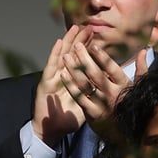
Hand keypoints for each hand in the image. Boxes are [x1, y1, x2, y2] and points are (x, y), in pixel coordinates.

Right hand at [32, 25, 92, 146]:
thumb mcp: (89, 107)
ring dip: (68, 42)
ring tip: (75, 28)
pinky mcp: (45, 84)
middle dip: (82, 41)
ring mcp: (54, 78)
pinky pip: (50, 67)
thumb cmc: (69, 120)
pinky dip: (54, 54)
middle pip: (74, 56)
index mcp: (76, 82)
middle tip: (90, 27)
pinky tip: (58, 43)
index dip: (91, 51)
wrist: (51, 130)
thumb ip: (98, 97)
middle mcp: (65, 77)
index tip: (99, 38)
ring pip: (63, 57)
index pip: (84, 63)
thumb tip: (112, 89)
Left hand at [60, 41, 145, 131]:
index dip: (102, 57)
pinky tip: (63, 75)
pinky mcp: (92, 114)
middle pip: (96, 74)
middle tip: (76, 45)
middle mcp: (112, 94)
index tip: (93, 45)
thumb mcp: (140, 87)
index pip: (113, 69)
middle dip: (84, 58)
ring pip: (85, 85)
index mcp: (124, 86)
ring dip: (74, 70)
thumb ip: (141, 69)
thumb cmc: (133, 106)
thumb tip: (143, 50)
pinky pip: (79, 98)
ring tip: (65, 57)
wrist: (128, 134)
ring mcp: (101, 105)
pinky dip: (70, 86)